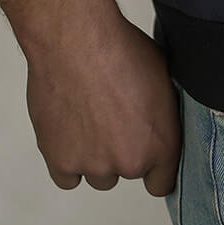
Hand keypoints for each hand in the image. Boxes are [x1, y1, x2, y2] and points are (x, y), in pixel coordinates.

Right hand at [22, 0, 181, 195]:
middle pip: (127, 172)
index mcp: (161, 145)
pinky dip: (68, 160)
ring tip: (89, 118)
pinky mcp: (60, 161)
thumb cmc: (119, 48)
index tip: (147, 158)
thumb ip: (162, 113)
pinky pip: (67, 177)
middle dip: (122, 150)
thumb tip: (157, 120)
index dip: (154, 169)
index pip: (161, 184)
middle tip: (112, 117)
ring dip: (95, 155)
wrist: (75, 40)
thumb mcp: (163, 76)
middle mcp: (129, 162)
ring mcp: (93, 165)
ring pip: (97, 175)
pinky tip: (70, 133)